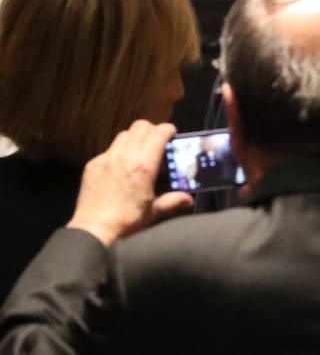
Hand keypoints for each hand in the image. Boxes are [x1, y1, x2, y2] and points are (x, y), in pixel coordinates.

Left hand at [67, 121, 192, 245]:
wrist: (93, 231)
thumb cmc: (125, 222)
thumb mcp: (153, 212)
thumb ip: (173, 201)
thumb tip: (188, 199)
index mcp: (144, 165)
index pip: (159, 132)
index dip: (168, 130)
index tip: (172, 135)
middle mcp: (125, 156)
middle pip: (141, 126)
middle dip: (152, 130)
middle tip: (157, 142)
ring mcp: (107, 158)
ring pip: (124, 134)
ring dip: (135, 138)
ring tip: (139, 152)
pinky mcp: (93, 164)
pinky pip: (109, 149)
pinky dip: (118, 152)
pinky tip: (120, 167)